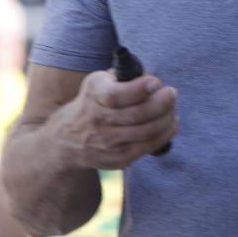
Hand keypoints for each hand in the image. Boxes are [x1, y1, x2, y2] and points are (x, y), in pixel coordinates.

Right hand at [49, 69, 177, 168]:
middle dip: (162, 102)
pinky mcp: (117, 159)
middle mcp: (97, 121)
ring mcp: (106, 143)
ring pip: (147, 132)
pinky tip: (170, 123)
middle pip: (138, 115)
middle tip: (171, 93)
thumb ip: (124, 77)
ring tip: (172, 108)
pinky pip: (149, 146)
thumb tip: (152, 81)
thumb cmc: (91, 104)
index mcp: (92, 96)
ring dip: (167, 118)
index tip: (156, 82)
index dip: (140, 89)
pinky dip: (166, 133)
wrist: (64, 141)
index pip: (116, 95)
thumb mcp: (98, 83)